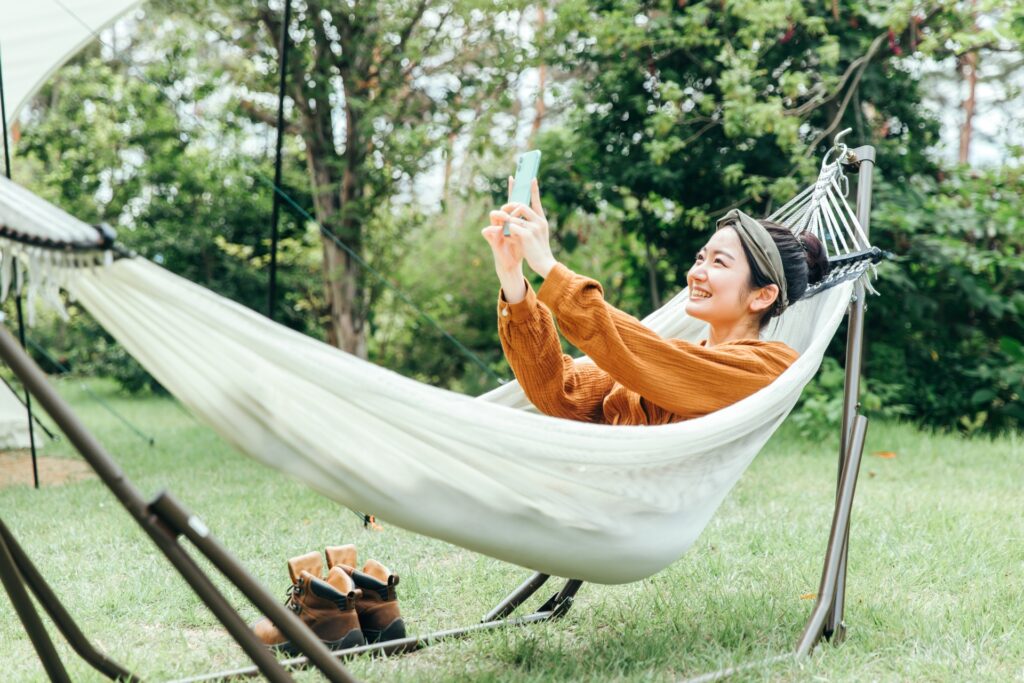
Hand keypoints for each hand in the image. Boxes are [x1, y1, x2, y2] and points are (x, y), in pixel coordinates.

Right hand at [480, 177, 526, 302]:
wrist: (512, 264)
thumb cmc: (521, 249)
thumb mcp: (528, 233)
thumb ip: (528, 221)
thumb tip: (535, 207)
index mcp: (512, 219)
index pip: (512, 201)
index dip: (513, 189)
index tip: (514, 176)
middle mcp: (502, 222)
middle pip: (502, 207)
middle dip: (507, 205)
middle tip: (512, 206)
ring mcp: (496, 229)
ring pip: (494, 216)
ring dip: (502, 217)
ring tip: (508, 220)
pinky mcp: (491, 239)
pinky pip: (487, 231)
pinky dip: (493, 230)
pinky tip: (499, 231)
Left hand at [490, 178, 557, 278]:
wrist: (544, 264)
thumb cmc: (536, 251)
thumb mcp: (532, 235)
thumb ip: (524, 225)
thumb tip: (510, 220)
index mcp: (541, 220)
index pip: (536, 201)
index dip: (534, 189)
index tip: (531, 178)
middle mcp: (539, 221)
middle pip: (520, 205)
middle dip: (508, 207)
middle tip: (501, 213)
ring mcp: (534, 227)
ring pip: (514, 216)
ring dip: (506, 222)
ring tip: (504, 229)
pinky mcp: (527, 235)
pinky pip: (511, 226)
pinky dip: (506, 231)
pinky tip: (507, 237)